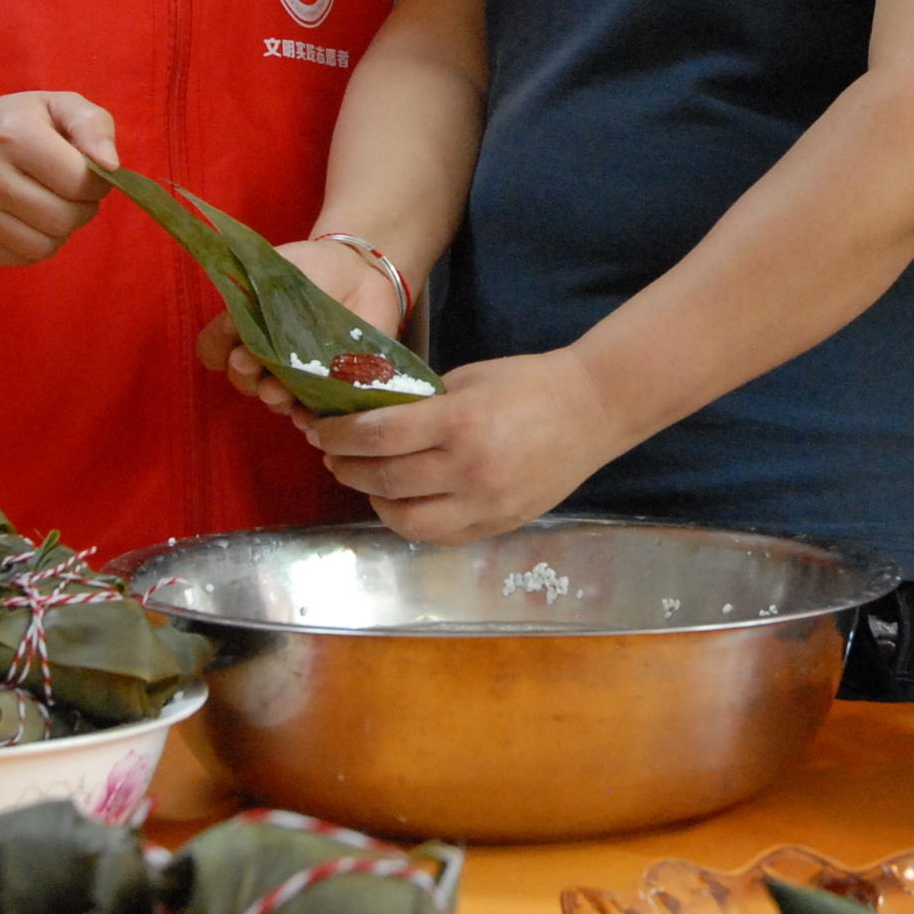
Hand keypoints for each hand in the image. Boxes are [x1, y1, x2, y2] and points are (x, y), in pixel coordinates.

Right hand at [0, 91, 115, 265]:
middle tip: (72, 192)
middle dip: (83, 209)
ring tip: (50, 203)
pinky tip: (27, 217)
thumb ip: (93, 125)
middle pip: (64, 219)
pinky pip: (23, 258)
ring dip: (61, 229)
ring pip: (45, 246)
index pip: (79, 182)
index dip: (98, 182)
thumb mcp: (59, 105)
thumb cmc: (21, 122)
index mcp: (13, 134)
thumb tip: (111, 165)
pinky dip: (37, 244)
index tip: (89, 173)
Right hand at [195, 238, 404, 406]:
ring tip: (276, 390)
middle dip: (243, 374)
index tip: (227, 333)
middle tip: (248, 361)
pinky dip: (307, 418)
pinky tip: (307, 416)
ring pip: (275, 400)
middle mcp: (265, 360)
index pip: (214, 350)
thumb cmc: (312, 269)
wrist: (360, 274)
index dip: (216, 348)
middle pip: (243, 380)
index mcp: (244, 329)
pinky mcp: (328, 389)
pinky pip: (313, 413)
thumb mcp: (276, 271)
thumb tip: (232, 322)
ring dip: (272, 398)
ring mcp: (296, 378)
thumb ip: (252, 292)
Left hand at [294, 348, 636, 541]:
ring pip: (406, 519)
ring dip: (375, 500)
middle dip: (347, 468)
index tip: (321, 430)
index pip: (378, 435)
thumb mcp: (467, 379)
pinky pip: (439, 534)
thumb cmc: (528, 383)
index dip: (339, 435)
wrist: (592, 410)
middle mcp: (469, 469)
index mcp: (460, 421)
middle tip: (332, 456)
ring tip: (366, 482)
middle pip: (384, 479)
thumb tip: (370, 420)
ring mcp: (485, 504)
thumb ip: (422, 404)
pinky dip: (412, 520)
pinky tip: (403, 502)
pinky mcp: (498, 524)